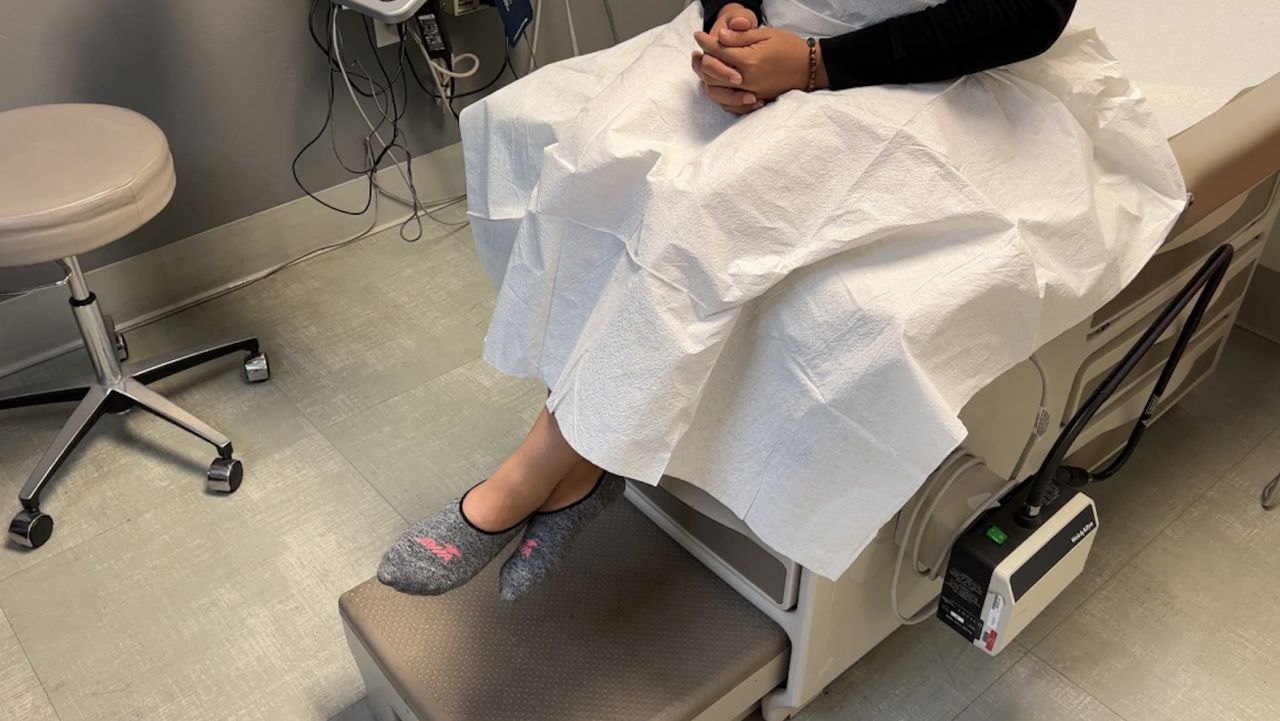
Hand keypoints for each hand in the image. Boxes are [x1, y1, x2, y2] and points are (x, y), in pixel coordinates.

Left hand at [695, 26, 827, 102]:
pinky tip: (717, 85)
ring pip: (716, 91)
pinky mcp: (755, 101)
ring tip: (704, 67)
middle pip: (711, 73)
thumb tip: (720, 36)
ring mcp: (750, 93)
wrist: (810, 68)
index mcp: (749, 60)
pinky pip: (730, 104)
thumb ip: (741, 37)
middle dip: (701, 61)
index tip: (698, 35)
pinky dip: (720, 95)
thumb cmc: (790, 48)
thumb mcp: (766, 35)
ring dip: (707, 78)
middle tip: (697, 52)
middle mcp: (747, 80)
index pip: (717, 51)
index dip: (705, 42)